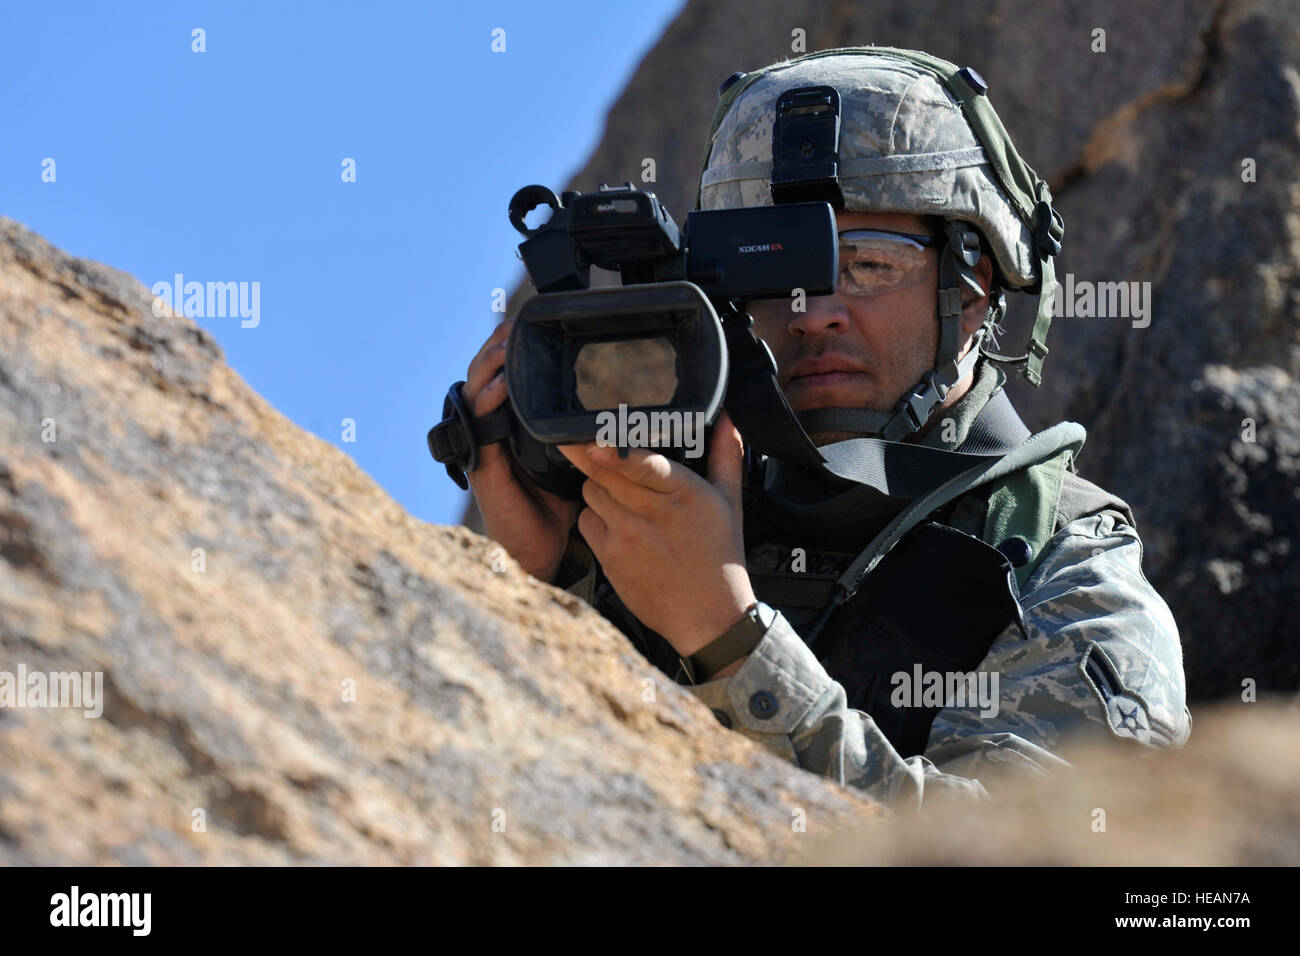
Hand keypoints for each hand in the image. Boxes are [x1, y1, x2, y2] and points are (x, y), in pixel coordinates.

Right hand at [461, 320, 580, 581]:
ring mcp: (486, 448)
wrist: (550, 553)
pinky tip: (501, 386)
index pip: (505, 377)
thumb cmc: (565, 508)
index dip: (509, 350)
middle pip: (485, 377)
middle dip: (496, 347)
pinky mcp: (484, 467)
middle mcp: (495, 432)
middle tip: (511, 324)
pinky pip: (481, 428)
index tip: (524, 324)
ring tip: (504, 344)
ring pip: (476, 395)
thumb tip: (619, 401)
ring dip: (489, 366)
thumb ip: (587, 431)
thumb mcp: (580, 459)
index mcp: (514, 426)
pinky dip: (489, 403)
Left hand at [557, 411, 755, 656]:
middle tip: (601, 453)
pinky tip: (618, 526)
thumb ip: (726, 455)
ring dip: (600, 489)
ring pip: (591, 491)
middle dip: (600, 459)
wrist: (709, 617)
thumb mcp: (731, 503)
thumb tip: (727, 418)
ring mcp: (627, 536)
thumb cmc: (720, 557)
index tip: (594, 438)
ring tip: (623, 500)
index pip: (640, 463)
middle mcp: (652, 513)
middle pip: (603, 471)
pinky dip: (596, 519)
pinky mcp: (610, 557)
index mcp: (683, 493)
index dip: (613, 448)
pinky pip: (586, 521)